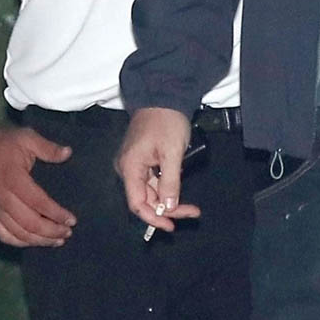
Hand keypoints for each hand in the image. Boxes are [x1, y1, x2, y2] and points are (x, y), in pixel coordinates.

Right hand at [0, 126, 74, 246]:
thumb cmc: (3, 142)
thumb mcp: (27, 137)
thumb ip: (48, 148)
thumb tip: (69, 153)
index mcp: (13, 179)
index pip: (38, 203)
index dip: (56, 214)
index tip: (72, 220)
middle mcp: (1, 199)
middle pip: (29, 223)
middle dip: (51, 231)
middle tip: (68, 233)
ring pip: (17, 233)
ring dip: (38, 240)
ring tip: (57, 240)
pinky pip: (3, 235)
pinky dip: (20, 242)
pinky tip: (34, 242)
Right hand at [114, 107, 199, 233]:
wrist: (164, 94)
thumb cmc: (167, 120)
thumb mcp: (173, 152)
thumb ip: (170, 182)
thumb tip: (169, 208)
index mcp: (129, 167)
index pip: (137, 204)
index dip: (154, 217)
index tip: (173, 225)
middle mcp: (127, 168)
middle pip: (145, 199)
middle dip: (167, 209)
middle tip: (192, 213)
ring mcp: (134, 163)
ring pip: (151, 191)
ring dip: (169, 199)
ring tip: (191, 207)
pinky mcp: (143, 158)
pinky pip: (153, 179)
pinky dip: (167, 187)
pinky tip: (180, 191)